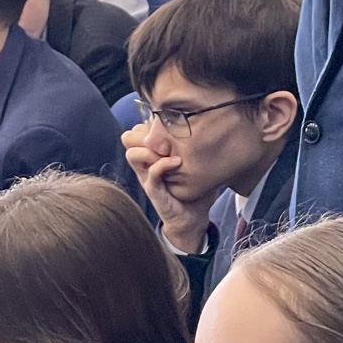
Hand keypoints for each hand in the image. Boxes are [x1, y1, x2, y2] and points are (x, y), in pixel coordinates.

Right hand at [121, 123, 213, 253]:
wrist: (192, 219)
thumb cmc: (194, 190)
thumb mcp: (196, 164)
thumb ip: (198, 147)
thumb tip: (213, 126)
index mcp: (153, 155)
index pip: (139, 129)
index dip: (148, 123)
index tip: (168, 122)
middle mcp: (146, 164)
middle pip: (129, 138)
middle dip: (144, 133)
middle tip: (164, 135)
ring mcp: (147, 177)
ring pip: (132, 154)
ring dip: (149, 149)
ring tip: (169, 150)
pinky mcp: (153, 191)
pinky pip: (151, 174)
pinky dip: (162, 165)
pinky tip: (177, 163)